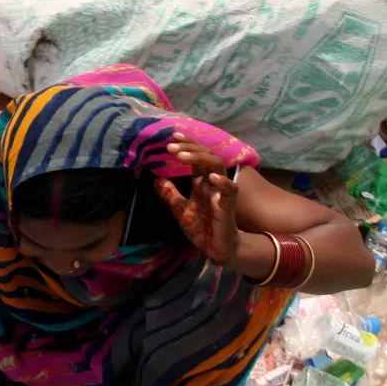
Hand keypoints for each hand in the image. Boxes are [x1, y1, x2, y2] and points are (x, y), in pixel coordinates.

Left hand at [154, 137, 238, 263]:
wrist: (216, 249)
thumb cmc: (202, 228)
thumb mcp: (180, 210)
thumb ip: (170, 195)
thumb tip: (156, 180)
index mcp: (202, 182)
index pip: (197, 158)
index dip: (187, 146)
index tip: (172, 137)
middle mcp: (213, 183)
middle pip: (206, 156)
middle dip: (190, 148)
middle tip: (171, 146)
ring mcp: (221, 192)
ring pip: (217, 167)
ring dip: (200, 158)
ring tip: (182, 155)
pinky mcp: (228, 206)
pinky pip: (230, 190)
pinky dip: (222, 182)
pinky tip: (210, 176)